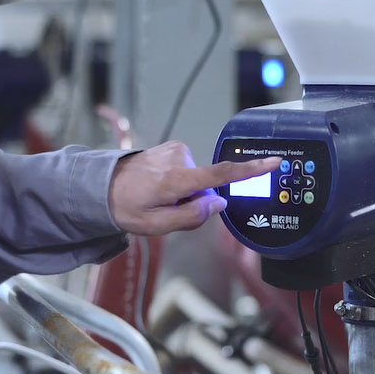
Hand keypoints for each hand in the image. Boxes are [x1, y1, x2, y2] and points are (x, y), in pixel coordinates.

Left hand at [109, 141, 280, 235]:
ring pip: (197, 180)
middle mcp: (179, 159)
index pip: (221, 175)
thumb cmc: (126, 208)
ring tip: (157, 197)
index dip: (250, 170)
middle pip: (206, 188)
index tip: (273, 161)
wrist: (100, 186)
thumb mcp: (157, 226)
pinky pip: (187, 170)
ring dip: (184, 192)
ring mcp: (175, 150)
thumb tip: (218, 205)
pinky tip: (157, 186)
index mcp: (176, 180)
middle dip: (194, 202)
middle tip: (166, 209)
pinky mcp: (173, 147)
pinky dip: (179, 181)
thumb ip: (191, 217)